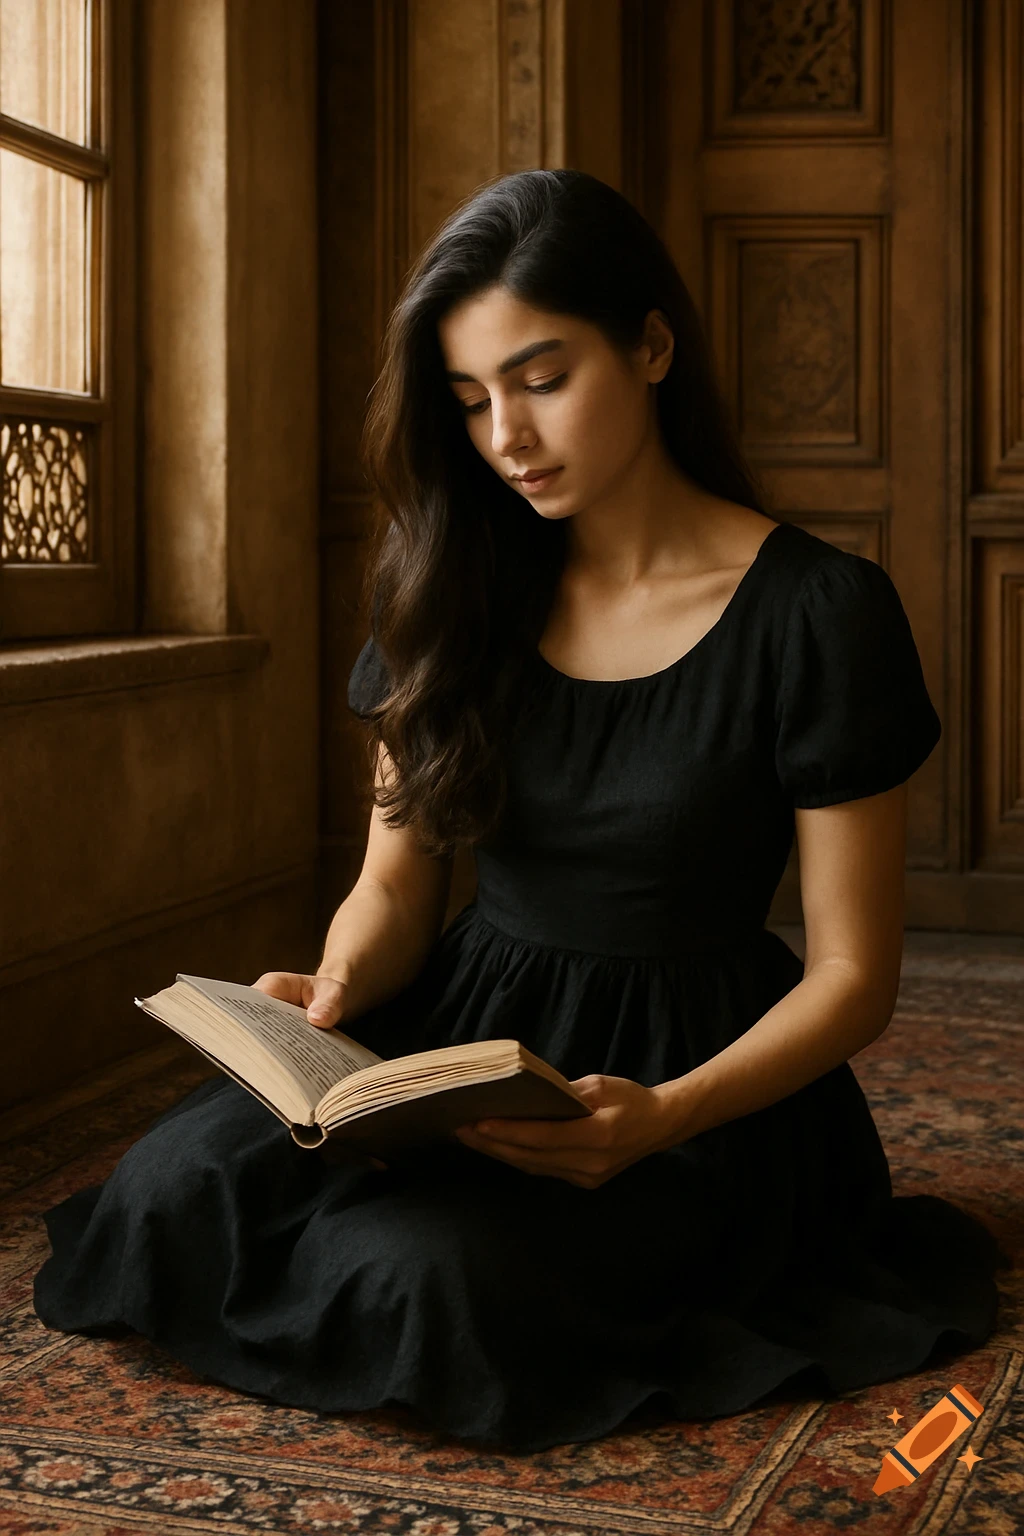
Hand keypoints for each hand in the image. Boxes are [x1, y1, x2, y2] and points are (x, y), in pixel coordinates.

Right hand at [252, 969, 387, 1172]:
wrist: (337, 1001)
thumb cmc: (332, 992)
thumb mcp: (336, 992)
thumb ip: (330, 1003)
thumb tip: (317, 1020)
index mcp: (269, 988)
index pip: (246, 1007)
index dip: (244, 1028)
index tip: (251, 1050)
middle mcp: (260, 1009)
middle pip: (248, 1033)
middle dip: (256, 1054)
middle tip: (267, 1078)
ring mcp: (266, 1029)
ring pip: (259, 1049)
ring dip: (269, 1066)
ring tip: (279, 1089)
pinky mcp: (274, 1045)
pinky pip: (273, 1058)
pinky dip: (281, 1071)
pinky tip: (289, 1088)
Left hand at [453, 1074, 682, 1187]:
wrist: (661, 1125)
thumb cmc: (631, 1098)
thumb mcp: (599, 1085)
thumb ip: (565, 1094)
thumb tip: (527, 1097)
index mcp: (598, 1136)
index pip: (543, 1137)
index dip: (508, 1131)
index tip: (478, 1121)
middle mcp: (590, 1164)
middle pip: (531, 1156)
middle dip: (494, 1143)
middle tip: (461, 1128)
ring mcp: (586, 1177)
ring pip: (533, 1167)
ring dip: (501, 1153)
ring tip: (472, 1137)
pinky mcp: (584, 1181)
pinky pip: (544, 1169)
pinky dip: (519, 1158)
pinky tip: (498, 1146)